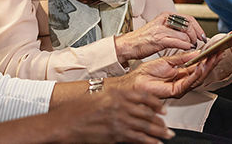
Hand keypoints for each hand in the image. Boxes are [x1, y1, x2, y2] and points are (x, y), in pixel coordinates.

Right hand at [51, 89, 173, 142]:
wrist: (64, 122)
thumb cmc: (76, 109)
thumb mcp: (98, 97)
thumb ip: (114, 98)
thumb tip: (128, 104)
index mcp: (115, 93)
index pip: (143, 96)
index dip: (156, 103)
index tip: (162, 108)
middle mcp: (119, 105)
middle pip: (147, 112)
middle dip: (160, 120)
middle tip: (167, 125)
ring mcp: (118, 120)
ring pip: (145, 125)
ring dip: (159, 131)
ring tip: (167, 135)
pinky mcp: (115, 135)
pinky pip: (137, 138)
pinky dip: (149, 141)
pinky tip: (155, 143)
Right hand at [115, 12, 206, 61]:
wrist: (129, 44)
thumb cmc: (145, 39)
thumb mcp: (161, 28)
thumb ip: (174, 28)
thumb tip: (191, 33)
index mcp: (165, 16)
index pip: (188, 19)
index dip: (198, 28)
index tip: (202, 36)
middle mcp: (164, 20)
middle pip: (189, 25)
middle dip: (196, 36)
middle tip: (197, 43)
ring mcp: (161, 29)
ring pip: (185, 35)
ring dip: (191, 43)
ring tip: (190, 48)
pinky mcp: (159, 39)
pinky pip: (178, 42)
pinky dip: (185, 47)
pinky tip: (186, 49)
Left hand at [117, 52, 221, 98]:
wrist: (136, 80)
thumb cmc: (147, 72)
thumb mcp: (167, 61)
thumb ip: (182, 58)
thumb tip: (196, 53)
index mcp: (181, 74)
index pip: (198, 66)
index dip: (207, 59)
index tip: (213, 50)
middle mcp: (183, 81)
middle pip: (201, 72)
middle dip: (211, 62)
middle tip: (218, 53)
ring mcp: (180, 87)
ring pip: (198, 78)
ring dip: (207, 67)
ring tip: (212, 58)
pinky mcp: (176, 91)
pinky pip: (189, 82)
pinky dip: (196, 74)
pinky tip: (201, 66)